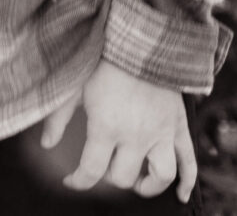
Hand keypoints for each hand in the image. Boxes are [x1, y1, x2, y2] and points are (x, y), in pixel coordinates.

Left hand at [41, 62, 195, 201]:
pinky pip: (190, 162)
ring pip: (161, 176)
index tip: (71, 181)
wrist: (139, 41)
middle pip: (123, 177)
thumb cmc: (102, 63)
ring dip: (148, 185)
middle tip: (104, 165)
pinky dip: (188, 182)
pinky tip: (181, 195)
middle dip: (110, 176)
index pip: (91, 170)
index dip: (79, 181)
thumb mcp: (73, 88)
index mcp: (106, 128)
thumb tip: (46, 144)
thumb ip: (58, 118)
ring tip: (138, 181)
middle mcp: (136, 136)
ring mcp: (161, 133)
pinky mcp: (179, 127)